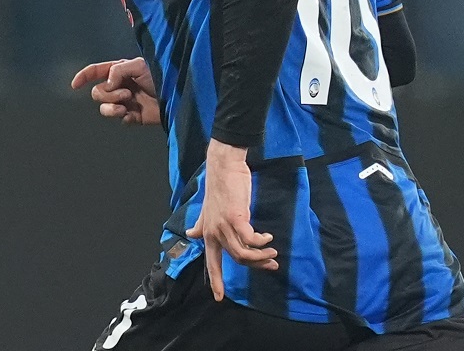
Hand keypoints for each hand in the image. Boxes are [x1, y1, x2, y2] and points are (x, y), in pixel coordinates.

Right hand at [70, 58, 160, 125]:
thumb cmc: (161, 76)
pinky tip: (133, 114)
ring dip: (112, 106)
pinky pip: (118, 119)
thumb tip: (107, 83)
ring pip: (104, 107)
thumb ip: (118, 70)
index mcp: (120, 71)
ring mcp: (125, 102)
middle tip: (126, 93)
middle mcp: (120, 86)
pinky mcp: (132, 116)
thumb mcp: (139, 65)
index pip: (96, 72)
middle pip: (97, 92)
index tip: (75, 85)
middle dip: (108, 94)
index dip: (83, 76)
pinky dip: (123, 116)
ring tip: (127, 104)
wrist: (176, 96)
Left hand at [186, 139, 278, 300]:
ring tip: (273, 252)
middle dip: (256, 266)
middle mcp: (215, 233)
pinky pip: (250, 239)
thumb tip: (190, 234)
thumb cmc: (219, 186)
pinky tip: (267, 237)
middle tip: (271, 266)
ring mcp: (225, 226)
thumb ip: (200, 224)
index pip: (211, 263)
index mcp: (208, 234)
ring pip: (243, 252)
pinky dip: (261, 241)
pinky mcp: (236, 217)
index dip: (215, 281)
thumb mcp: (207, 210)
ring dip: (261, 255)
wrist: (224, 166)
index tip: (219, 297)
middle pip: (236, 259)